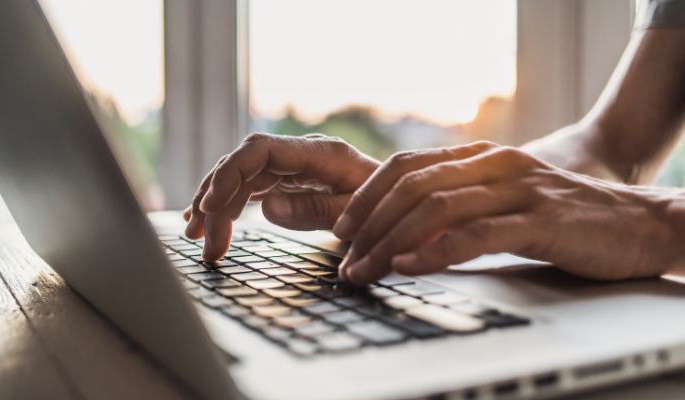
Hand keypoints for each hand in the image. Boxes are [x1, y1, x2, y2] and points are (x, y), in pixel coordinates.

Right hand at [184, 133, 378, 259]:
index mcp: (319, 153)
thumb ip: (316, 210)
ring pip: (240, 177)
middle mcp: (300, 154)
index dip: (229, 174)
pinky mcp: (287, 180)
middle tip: (203, 241)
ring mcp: (291, 166)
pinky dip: (229, 206)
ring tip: (198, 238)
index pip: (260, 151)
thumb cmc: (386, 207)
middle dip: (216, 199)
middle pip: (242, 165)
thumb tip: (267, 208)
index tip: (210, 207)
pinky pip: (249, 188)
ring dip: (216, 205)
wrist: (402, 203)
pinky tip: (210, 223)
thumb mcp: (358, 213)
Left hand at [333, 141, 684, 284]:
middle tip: (346, 259)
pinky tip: (410, 267)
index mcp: (479, 157)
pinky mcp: (539, 219)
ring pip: (435, 208)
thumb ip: (459, 206)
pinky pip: (476, 233)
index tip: (342, 229)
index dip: (367, 196)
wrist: (636, 222)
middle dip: (369, 224)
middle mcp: (493, 164)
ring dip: (391, 242)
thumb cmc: (561, 216)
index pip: (406, 166)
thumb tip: (404, 233)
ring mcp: (517, 188)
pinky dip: (436, 251)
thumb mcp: (502, 202)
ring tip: (366, 269)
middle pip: (411, 186)